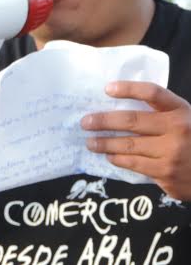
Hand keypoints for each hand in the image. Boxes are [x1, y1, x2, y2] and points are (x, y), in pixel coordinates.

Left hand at [81, 81, 190, 199]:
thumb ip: (161, 112)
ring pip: (129, 147)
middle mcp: (176, 130)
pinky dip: (119, 160)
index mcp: (180, 111)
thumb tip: (119, 105)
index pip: (152, 93)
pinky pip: (136, 166)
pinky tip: (110, 157)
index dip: (129, 88)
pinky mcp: (167, 176)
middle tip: (85, 122)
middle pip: (132, 121)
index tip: (107, 88)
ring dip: (105, 144)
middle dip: (104, 121)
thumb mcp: (184, 118)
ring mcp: (171, 155)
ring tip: (91, 142)